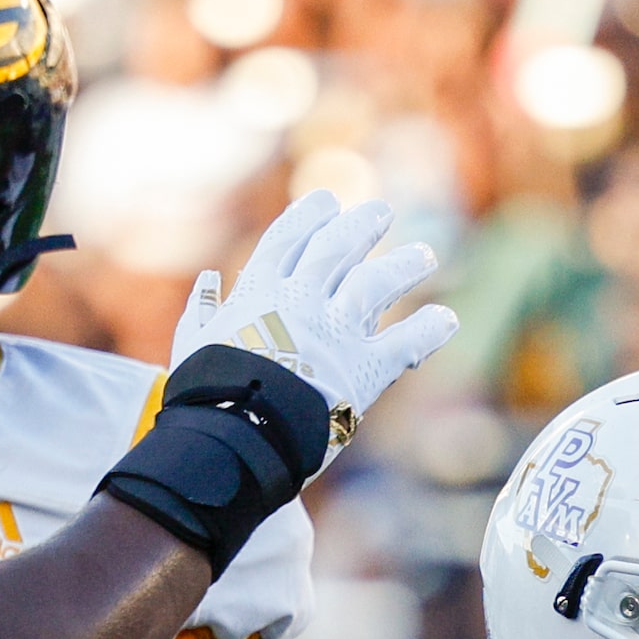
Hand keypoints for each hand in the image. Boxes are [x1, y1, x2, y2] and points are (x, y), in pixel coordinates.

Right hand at [171, 191, 455, 470]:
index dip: (309, 216)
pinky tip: (446, 321)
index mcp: (257, 293)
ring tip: (424, 256)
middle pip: (337, 248)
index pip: (287, 239)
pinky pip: (406, 343)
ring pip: (376, 284)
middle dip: (361, 226)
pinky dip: (429, 331)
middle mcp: (299, 301)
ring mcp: (334, 332)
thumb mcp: (192, 347)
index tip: (326, 202)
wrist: (233, 436)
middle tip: (380, 213)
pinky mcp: (363, 370)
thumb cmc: (206, 397)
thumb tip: (208, 282)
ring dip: (403, 266)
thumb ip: (202, 312)